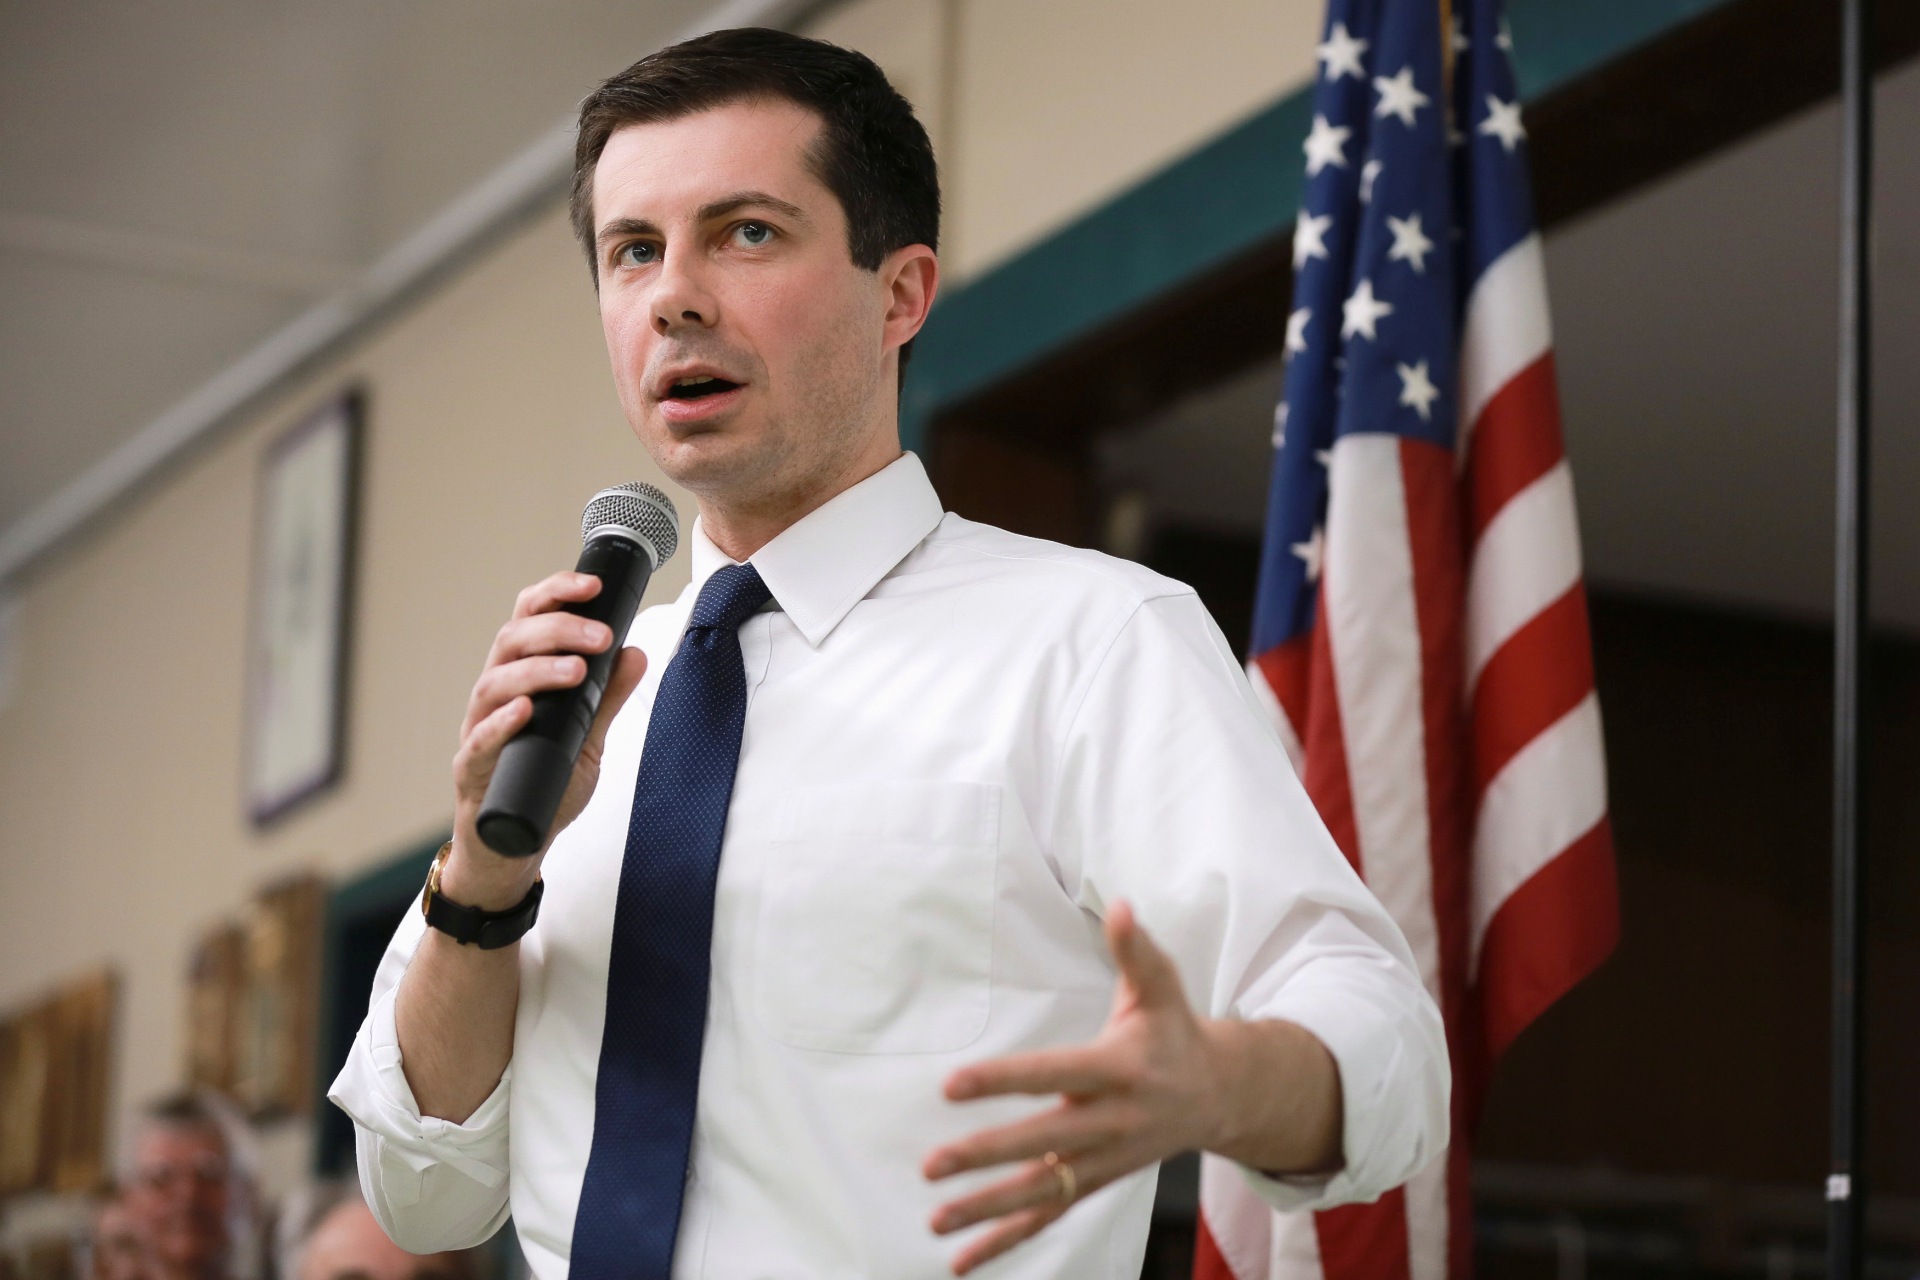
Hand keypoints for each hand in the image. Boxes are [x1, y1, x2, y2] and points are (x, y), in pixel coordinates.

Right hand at [446, 571, 647, 906]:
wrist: (515, 844)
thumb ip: (608, 698)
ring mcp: (479, 730)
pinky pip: (479, 741)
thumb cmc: (546, 783)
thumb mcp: (589, 738)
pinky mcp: (471, 769)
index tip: (592, 584)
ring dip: (536, 670)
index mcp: (521, 676)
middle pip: (512, 641)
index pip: (530, 618)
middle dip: (558, 629)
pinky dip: (501, 723)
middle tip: (600, 636)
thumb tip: (636, 654)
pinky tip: (524, 711)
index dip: (556, 593)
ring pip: (494, 683)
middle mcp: (494, 694)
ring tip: (575, 670)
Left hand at [921, 901, 1237, 1274]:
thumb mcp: (1161, 987)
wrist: (1222, 1096)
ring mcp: (1104, 1161)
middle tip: (932, 1164)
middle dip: (987, 1156)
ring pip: (1042, 1193)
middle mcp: (1112, 1122)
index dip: (1004, 1079)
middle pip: (1043, 1143)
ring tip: (937, 1219)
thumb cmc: (1175, 1032)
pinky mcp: (1096, 1183)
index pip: (1054, 1075)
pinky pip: (1048, 1218)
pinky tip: (961, 1260)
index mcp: (1120, 1070)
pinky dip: (1006, 1242)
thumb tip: (1118, 904)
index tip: (953, 1084)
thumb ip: (1135, 949)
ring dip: (988, 1210)